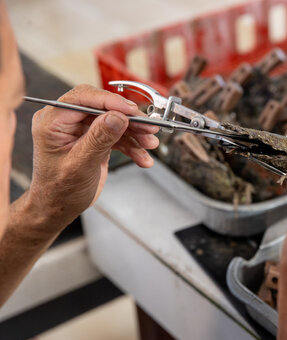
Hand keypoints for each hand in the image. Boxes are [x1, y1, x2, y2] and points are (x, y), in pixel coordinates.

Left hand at [28, 84, 158, 231]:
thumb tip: (117, 117)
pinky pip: (118, 136)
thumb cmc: (59, 191)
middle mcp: (66, 121)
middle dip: (128, 119)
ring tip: (150, 144)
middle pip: (103, 108)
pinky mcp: (95, 139)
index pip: (83, 99)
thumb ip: (99, 139)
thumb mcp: (80, 165)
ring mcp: (82, 130)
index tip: (132, 112)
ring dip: (135, 133)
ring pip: (114, 121)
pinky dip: (132, 146)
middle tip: (149, 127)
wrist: (59, 208)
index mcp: (52, 122)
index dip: (110, 102)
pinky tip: (143, 157)